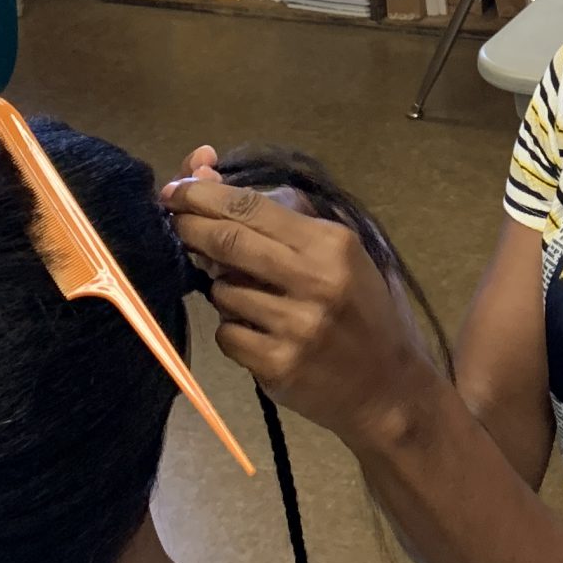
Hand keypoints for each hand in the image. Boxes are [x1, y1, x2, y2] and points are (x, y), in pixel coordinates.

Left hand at [161, 147, 439, 448]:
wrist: (388, 386)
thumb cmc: (362, 310)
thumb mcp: (341, 254)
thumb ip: (281, 217)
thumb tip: (209, 177)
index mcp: (332, 243)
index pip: (252, 207)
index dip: (204, 196)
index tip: (176, 190)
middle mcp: (316, 280)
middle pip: (228, 241)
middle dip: (190, 227)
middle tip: (174, 223)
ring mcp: (296, 325)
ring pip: (222, 292)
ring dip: (222, 289)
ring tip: (253, 298)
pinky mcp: (278, 365)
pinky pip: (227, 335)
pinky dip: (232, 329)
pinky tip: (261, 333)